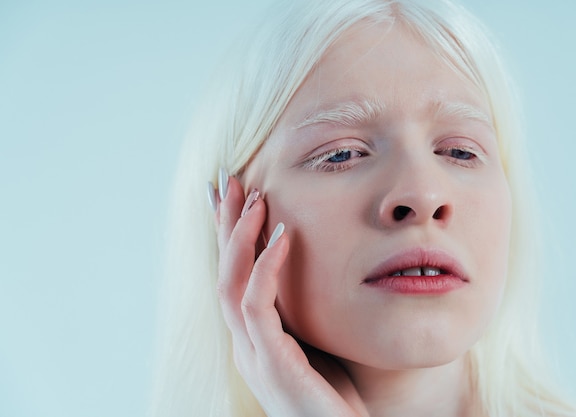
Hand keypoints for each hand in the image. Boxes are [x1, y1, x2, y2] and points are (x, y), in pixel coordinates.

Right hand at [212, 171, 368, 416]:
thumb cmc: (337, 397)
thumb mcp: (318, 343)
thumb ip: (306, 312)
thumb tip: (313, 273)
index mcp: (255, 337)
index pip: (233, 275)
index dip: (227, 235)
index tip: (228, 196)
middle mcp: (245, 343)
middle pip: (223, 271)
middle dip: (224, 224)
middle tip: (228, 180)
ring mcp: (253, 354)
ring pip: (230, 283)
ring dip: (239, 236)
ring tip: (252, 196)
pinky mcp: (271, 364)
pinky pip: (257, 306)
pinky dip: (265, 267)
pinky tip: (281, 236)